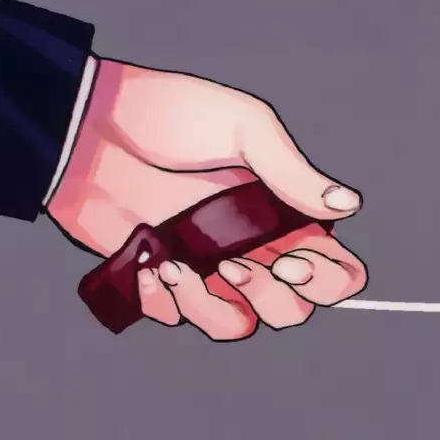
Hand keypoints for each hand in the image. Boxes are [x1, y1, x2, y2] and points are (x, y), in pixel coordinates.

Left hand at [46, 59, 366, 339]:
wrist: (90, 127)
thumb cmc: (169, 113)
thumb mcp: (243, 126)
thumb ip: (292, 171)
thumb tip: (348, 205)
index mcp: (282, 212)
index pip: (333, 267)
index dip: (327, 279)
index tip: (291, 258)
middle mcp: (251, 246)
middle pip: (291, 310)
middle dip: (271, 296)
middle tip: (234, 263)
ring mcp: (205, 267)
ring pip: (237, 325)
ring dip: (212, 307)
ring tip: (179, 266)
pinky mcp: (159, 279)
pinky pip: (176, 317)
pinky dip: (163, 300)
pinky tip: (146, 260)